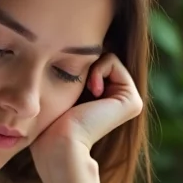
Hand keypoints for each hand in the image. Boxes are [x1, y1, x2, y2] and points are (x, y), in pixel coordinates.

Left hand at [31, 52, 142, 169]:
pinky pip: (113, 61)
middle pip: (98, 57)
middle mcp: (119, 101)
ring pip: (106, 57)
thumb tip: (70, 42)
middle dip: (83, 65)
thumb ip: (70, 70)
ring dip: (88, 68)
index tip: (66, 86)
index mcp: (104, 100)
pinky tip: (92, 92)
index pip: (89, 61)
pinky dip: (97, 69)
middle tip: (75, 90)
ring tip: (84, 93)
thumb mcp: (59, 89)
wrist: (60, 141)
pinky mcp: (132, 101)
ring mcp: (128, 102)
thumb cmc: (50, 120)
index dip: (74, 65)